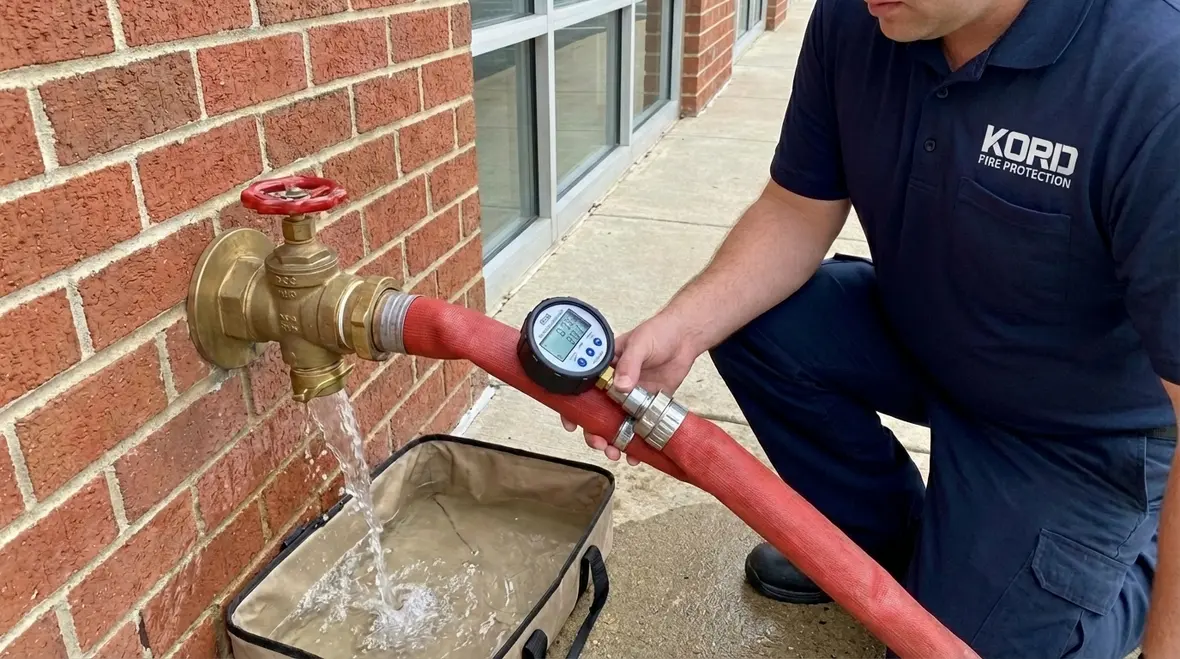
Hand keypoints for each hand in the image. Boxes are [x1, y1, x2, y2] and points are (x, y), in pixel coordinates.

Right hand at [561, 312, 701, 464]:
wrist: (685, 338)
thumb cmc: (658, 332)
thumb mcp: (640, 343)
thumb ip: (629, 363)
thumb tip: (620, 385)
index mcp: (604, 368)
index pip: (582, 389)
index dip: (573, 408)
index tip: (572, 424)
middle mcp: (613, 385)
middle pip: (596, 413)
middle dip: (594, 432)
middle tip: (599, 443)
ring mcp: (630, 397)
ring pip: (615, 424)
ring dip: (612, 441)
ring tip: (616, 453)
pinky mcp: (647, 405)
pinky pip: (638, 427)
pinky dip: (636, 443)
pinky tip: (635, 454)